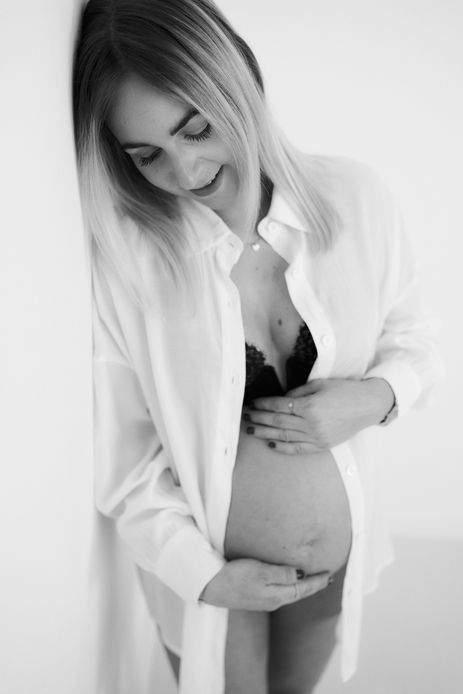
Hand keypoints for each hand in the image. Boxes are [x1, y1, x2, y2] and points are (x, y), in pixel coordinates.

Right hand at [199, 558, 330, 610]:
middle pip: (299, 593)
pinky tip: (287, 582)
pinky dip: (289, 586)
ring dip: (302, 586)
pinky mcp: (254, 596)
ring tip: (310, 579)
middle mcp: (273, 601)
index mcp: (277, 596)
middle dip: (313, 585)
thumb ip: (282, 574)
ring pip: (289, 593)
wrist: (210, 587)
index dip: (317, 582)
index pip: (304, 589)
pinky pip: (279, 592)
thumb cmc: (234, 576)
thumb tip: (301, 574)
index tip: (330, 575)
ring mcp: (263, 600)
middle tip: (326, 578)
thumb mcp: (261, 571)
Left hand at [243, 377, 394, 453]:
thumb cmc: (344, 391)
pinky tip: (271, 445)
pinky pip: (298, 449)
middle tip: (245, 417)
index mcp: (310, 406)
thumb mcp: (319, 384)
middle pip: (278, 422)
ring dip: (265, 434)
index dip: (263, 404)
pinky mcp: (322, 446)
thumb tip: (281, 399)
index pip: (279, 405)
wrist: (367, 406)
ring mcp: (316, 437)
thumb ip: (298, 392)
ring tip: (251, 431)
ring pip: (284, 436)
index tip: (252, 403)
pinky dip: (283, 448)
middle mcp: (311, 424)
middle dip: (259, 419)